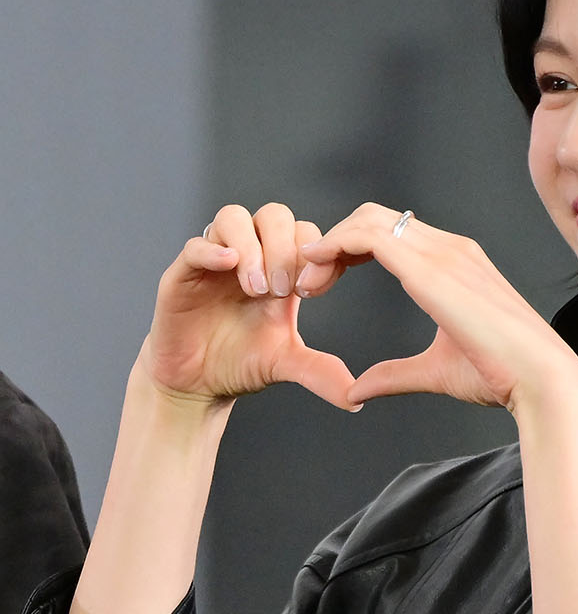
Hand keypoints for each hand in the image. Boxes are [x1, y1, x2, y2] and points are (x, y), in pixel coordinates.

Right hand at [139, 203, 357, 410]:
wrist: (196, 383)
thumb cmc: (241, 363)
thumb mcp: (286, 364)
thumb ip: (319, 371)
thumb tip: (357, 397)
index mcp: (280, 270)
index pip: (304, 233)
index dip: (315, 251)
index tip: (313, 290)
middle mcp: (250, 257)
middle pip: (273, 215)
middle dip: (283, 247)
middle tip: (282, 290)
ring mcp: (215, 260)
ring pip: (234, 218)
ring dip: (251, 247)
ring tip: (256, 288)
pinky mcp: (184, 272)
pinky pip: (196, 245)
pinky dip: (214, 251)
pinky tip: (230, 267)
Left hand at [295, 205, 577, 411]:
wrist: (539, 378)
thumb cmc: (504, 375)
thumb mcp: (436, 371)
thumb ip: (396, 374)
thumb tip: (359, 388)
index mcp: (456, 265)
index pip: (392, 234)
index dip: (349, 250)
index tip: (322, 283)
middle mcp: (450, 249)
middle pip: (374, 218)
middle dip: (334, 243)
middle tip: (308, 282)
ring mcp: (443, 252)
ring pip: (367, 220)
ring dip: (328, 245)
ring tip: (306, 281)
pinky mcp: (431, 267)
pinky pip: (368, 236)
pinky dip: (334, 246)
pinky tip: (315, 271)